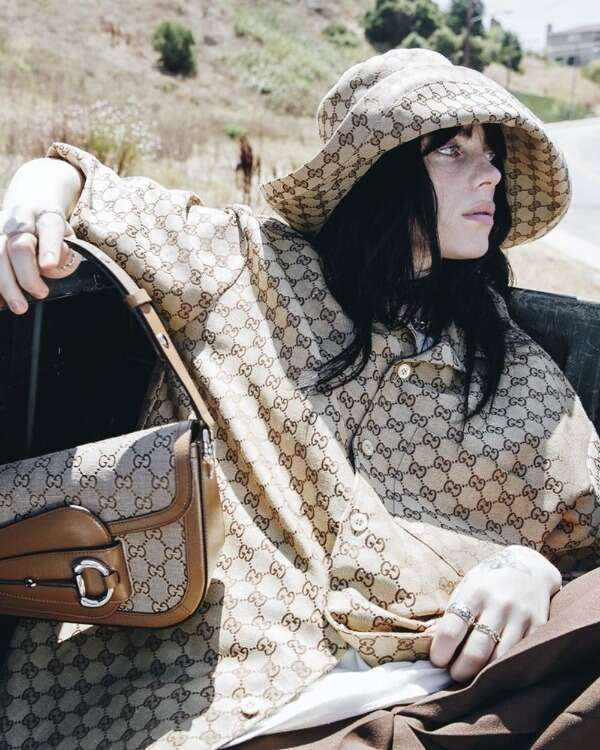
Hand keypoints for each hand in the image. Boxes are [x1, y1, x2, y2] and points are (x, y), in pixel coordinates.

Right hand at [0, 206, 81, 314]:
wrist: (29, 208)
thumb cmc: (52, 232)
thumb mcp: (67, 239)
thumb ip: (64, 254)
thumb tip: (50, 269)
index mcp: (46, 216)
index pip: (49, 229)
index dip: (49, 249)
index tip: (49, 267)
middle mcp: (19, 219)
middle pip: (18, 246)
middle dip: (27, 276)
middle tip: (40, 294)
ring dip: (6, 285)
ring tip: (19, 307)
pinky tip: (1, 301)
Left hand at [427, 545, 562, 682]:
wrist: (531, 567)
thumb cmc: (490, 581)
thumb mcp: (466, 587)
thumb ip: (450, 614)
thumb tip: (427, 638)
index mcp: (474, 593)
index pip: (451, 630)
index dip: (440, 652)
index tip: (437, 661)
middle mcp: (498, 604)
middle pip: (475, 652)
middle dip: (460, 671)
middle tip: (454, 674)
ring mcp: (521, 617)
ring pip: (499, 660)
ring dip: (482, 675)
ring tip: (473, 675)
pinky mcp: (539, 627)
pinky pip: (520, 657)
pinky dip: (506, 668)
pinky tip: (496, 668)